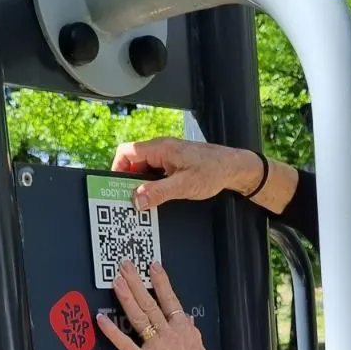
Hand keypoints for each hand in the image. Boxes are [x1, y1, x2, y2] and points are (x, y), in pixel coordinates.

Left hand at [95, 259, 221, 349]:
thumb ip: (191, 333)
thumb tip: (186, 318)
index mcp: (185, 331)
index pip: (171, 300)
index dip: (161, 281)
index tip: (152, 266)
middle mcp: (169, 334)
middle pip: (150, 303)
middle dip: (136, 282)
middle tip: (125, 266)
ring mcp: (155, 347)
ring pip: (139, 317)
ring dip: (126, 297)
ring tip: (116, 282)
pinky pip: (125, 344)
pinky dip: (112, 331)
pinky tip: (101, 319)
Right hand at [112, 137, 262, 209]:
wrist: (235, 168)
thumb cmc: (214, 171)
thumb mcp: (184, 186)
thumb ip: (159, 192)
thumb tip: (137, 199)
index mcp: (161, 148)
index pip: (126, 152)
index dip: (116, 168)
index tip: (115, 187)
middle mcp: (162, 149)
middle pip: (133, 161)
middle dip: (128, 180)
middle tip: (127, 198)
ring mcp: (168, 156)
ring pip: (144, 168)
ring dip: (141, 183)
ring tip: (142, 200)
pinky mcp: (174, 164)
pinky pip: (155, 172)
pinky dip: (152, 184)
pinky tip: (156, 197)